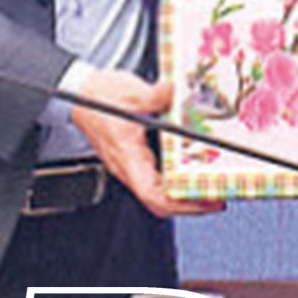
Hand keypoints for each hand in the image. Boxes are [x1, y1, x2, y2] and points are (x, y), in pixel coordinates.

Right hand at [74, 70, 222, 218]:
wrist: (80, 93)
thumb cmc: (98, 98)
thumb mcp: (134, 93)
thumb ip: (162, 95)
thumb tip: (183, 95)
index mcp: (128, 157)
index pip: (153, 195)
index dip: (182, 204)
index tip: (207, 201)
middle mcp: (129, 167)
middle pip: (160, 201)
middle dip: (190, 204)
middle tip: (217, 197)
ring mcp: (132, 164)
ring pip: (160, 191)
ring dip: (184, 193)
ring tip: (209, 186)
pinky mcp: (134, 156)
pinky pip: (157, 176)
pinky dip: (177, 178)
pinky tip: (193, 167)